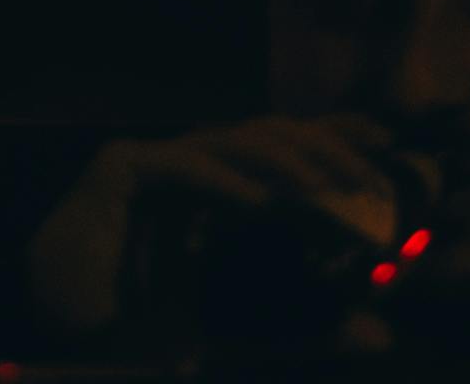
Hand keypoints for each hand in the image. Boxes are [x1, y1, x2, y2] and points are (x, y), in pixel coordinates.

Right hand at [23, 116, 411, 333]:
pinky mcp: (120, 170)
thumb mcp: (255, 333)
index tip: (388, 143)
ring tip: (329, 188)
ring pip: (232, 138)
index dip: (336, 138)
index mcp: (225, 194)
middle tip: (373, 178)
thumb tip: (382, 334)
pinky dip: (224, 180)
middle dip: (327, 148)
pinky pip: (182, 164)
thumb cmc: (154, 330)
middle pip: (269, 133)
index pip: (289, 151)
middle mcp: (195, 169)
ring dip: (286, 160)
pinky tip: (262, 204)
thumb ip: (312, 331)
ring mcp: (156, 163)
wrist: (81, 337)